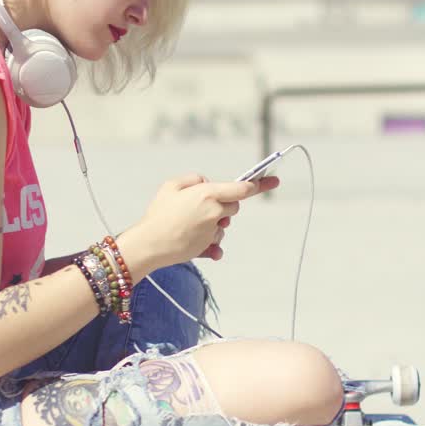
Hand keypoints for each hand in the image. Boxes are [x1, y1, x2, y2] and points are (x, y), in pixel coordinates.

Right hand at [118, 173, 278, 273]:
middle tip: (199, 206)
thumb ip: (194, 179)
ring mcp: (213, 231)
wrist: (149, 244)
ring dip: (213, 223)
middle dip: (223, 205)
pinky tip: (200, 245)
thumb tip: (207, 183)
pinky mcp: (209, 246)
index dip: (259, 184)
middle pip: (234, 206)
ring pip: (224, 223)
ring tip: (188, 224)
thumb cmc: (158, 213)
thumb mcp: (171, 185)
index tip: (274, 180)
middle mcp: (215, 212)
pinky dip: (210, 243)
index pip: (241, 188)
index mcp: (207, 194)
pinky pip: (216, 242)